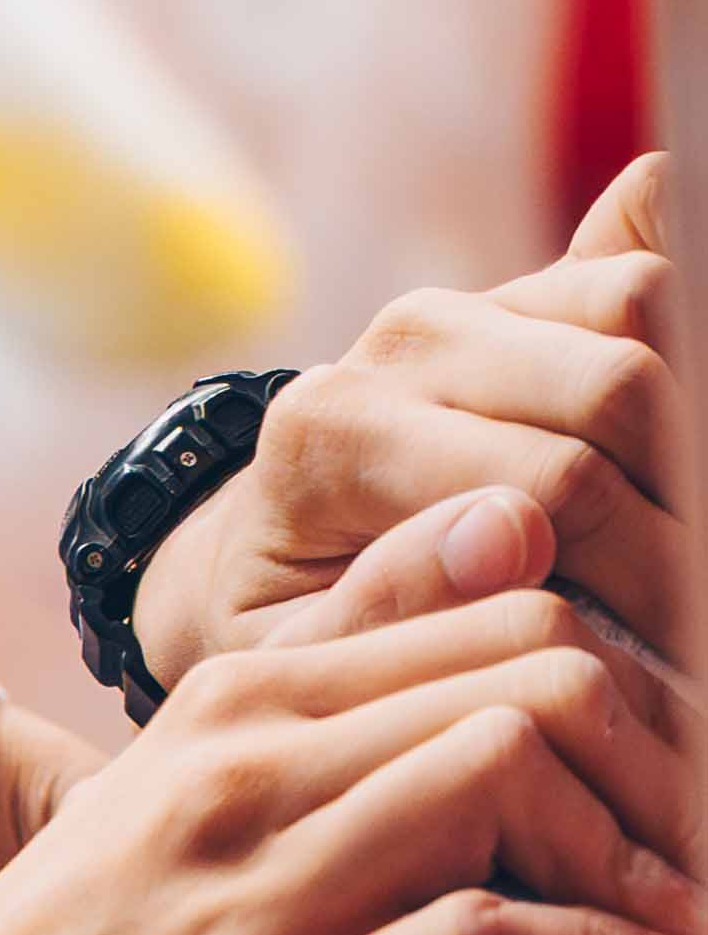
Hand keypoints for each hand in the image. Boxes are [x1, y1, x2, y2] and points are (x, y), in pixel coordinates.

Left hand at [134, 154, 690, 690]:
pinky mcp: (531, 288)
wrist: (269, 546)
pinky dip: (684, 350)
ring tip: (675, 542)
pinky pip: (649, 282)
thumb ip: (388, 607)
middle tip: (686, 605)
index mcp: (335, 427)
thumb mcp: (303, 652)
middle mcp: (403, 342)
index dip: (640, 568)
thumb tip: (512, 535)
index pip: (551, 480)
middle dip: (674, 506)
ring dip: (682, 434)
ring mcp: (473, 302)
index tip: (672, 644)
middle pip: (618, 388)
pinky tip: (668, 453)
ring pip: (649, 314)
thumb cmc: (291, 620)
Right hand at [166, 482, 666, 934]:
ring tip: (692, 912)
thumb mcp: (168, 789)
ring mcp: (254, 898)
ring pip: (517, 770)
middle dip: (671, 744)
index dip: (640, 650)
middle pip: (538, 662)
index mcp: (230, 703)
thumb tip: (493, 544)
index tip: (680, 740)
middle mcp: (245, 774)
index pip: (502, 587)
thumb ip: (320, 678)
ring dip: (651, 850)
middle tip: (706, 827)